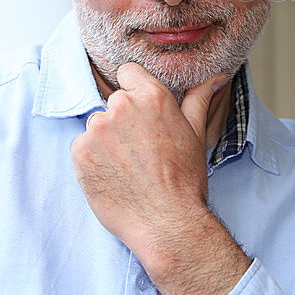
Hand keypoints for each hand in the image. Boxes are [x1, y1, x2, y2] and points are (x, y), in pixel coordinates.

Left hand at [70, 63, 226, 271]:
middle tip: (140, 150)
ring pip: (97, 126)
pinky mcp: (79, 152)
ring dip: (106, 141)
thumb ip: (198, 98)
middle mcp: (121, 106)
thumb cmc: (184, 180)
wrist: (166, 222)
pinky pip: (82, 147)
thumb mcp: (195, 134)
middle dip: (123, 121)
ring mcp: (97, 129)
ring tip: (128, 167)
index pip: (128, 72)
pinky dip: (93, 160)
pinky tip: (113, 176)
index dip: (135, 91)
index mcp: (152, 96)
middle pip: (114, 103)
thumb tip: (214, 76)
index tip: (141, 114)